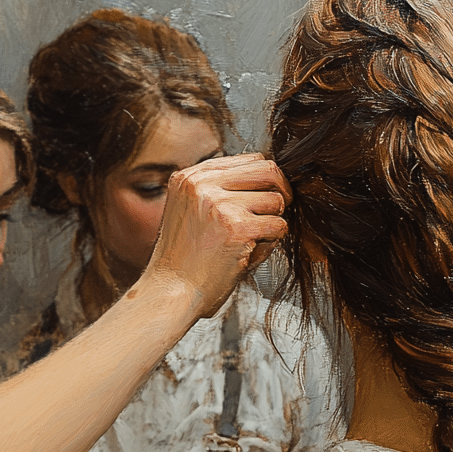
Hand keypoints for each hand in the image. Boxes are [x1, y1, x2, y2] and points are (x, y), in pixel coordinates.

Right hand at [143, 153, 290, 318]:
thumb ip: (221, 191)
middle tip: (277, 214)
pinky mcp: (237, 228)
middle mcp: (203, 184)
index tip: (270, 197)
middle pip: (268, 170)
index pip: (249, 159)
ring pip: (276, 200)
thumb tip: (270, 178)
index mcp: (190, 177)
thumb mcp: (192, 211)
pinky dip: (271, 242)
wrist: (170, 292)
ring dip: (272, 223)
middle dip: (282, 192)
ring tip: (251, 241)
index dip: (268, 179)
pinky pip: (278, 226)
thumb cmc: (185, 260)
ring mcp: (219, 204)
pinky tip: (249, 254)